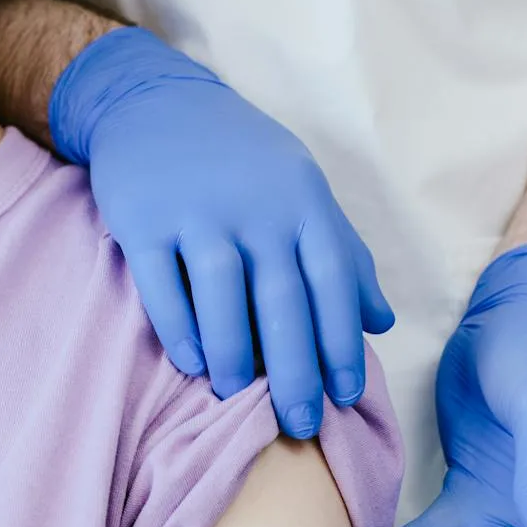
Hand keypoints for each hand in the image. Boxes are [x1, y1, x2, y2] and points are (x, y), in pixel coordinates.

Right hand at [48, 27, 394, 437]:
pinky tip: (191, 363)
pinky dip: (178, 327)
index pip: (332, 283)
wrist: (156, 101)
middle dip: (295, 370)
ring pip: (221, 295)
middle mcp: (255, 207)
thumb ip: (344, 254)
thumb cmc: (241, 159)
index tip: (344, 398)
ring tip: (237, 396)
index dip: (340, 344)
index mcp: (302, 201)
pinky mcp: (143, 218)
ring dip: (232, 353)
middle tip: (300, 425)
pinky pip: (161, 283)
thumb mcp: (302, 191)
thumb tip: (382, 323)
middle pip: (281, 300)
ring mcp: (197, 211)